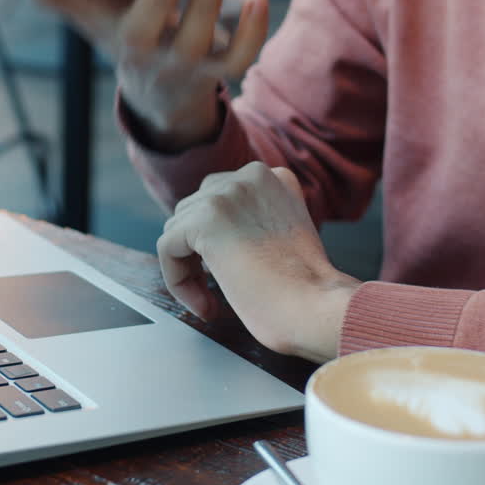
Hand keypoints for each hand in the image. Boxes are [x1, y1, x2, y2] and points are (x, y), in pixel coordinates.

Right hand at [7, 0, 270, 149]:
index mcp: (120, 41)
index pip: (104, 16)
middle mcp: (155, 59)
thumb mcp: (82, 12)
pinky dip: (254, 25)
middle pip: (162, 32)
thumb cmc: (117, 33)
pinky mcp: (221, 70)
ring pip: (206, 43)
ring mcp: (190, 67)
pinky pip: (243, 54)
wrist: (157, 95)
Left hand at [156, 162, 360, 362]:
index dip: (217, 241)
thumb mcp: (283, 236)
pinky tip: (205, 305)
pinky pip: (168, 248)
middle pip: (195, 209)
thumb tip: (214, 237)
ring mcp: (228, 193)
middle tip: (215, 292)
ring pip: (177, 229)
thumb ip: (253, 223)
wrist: (317, 308)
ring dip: (187, 269)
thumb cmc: (306, 292)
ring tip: (212, 302)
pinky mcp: (206, 218)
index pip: (222, 198)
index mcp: (274, 178)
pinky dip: (177, 281)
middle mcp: (251, 176)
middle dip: (198, 252)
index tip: (232, 275)